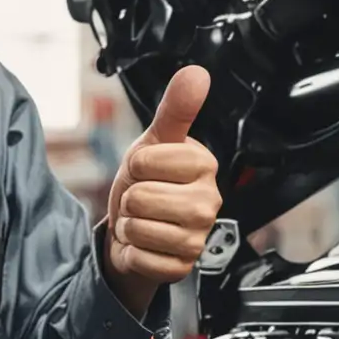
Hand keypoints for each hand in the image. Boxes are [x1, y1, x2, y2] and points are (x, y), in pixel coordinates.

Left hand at [105, 65, 221, 317]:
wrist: (138, 228)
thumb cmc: (149, 182)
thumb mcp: (155, 142)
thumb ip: (176, 108)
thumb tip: (196, 73)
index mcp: (203, 165)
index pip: (145, 161)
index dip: (135, 166)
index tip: (146, 170)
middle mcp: (208, 201)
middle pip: (140, 197)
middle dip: (131, 198)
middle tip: (145, 198)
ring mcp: (198, 236)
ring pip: (138, 227)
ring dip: (130, 225)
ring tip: (144, 220)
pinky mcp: (182, 265)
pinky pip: (141, 257)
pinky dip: (133, 252)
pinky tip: (146, 245)